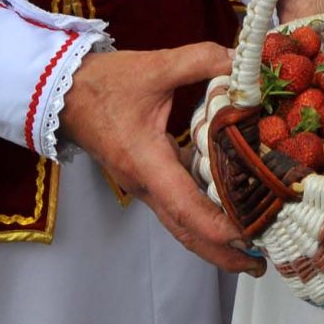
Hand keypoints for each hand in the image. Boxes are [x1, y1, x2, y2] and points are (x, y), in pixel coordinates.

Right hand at [59, 45, 262, 273]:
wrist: (63, 90)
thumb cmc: (102, 84)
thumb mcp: (154, 66)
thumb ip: (201, 60)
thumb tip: (241, 60)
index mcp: (146, 163)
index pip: (185, 207)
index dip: (218, 226)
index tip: (250, 236)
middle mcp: (145, 184)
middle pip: (186, 231)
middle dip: (222, 252)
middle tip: (260, 263)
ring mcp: (144, 184)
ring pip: (181, 223)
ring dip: (214, 239)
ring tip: (251, 247)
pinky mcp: (147, 177)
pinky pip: (177, 206)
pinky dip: (203, 216)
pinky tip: (230, 210)